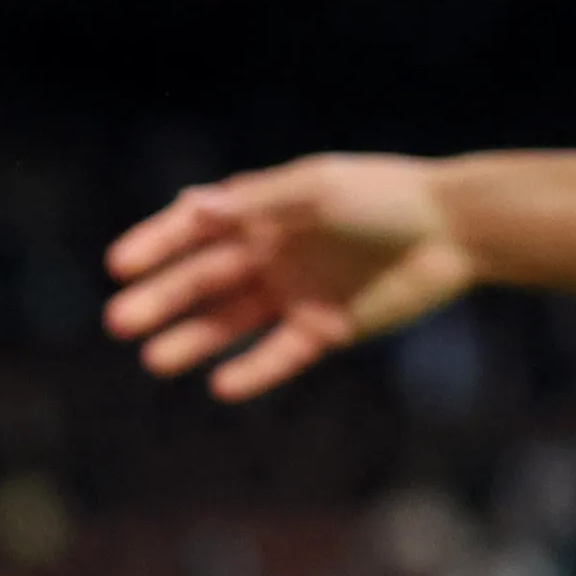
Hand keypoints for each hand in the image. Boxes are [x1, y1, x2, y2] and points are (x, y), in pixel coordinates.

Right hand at [103, 154, 478, 399]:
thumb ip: (257, 203)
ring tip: (156, 359)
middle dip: (162, 298)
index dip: (156, 244)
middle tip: (120, 322)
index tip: (118, 266)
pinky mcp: (325, 328)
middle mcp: (274, 252)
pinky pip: (278, 355)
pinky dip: (251, 371)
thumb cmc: (387, 196)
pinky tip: (222, 385)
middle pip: (205, 280)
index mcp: (268, 211)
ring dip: (194, 340)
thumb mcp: (319, 190)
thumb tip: (190, 205)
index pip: (198, 229)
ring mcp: (296, 292)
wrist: (456, 230)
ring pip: (230, 322)